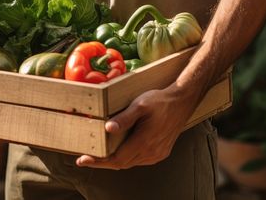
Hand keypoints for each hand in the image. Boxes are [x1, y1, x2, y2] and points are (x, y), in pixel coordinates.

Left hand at [76, 87, 199, 169]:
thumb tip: (108, 128)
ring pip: (130, 163)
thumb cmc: (160, 101)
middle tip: (86, 158)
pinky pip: (139, 160)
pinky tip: (119, 150)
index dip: (98, 162)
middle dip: (102, 162)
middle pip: (121, 164)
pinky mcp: (161, 152)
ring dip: (114, 160)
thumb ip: (124, 118)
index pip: (116, 159)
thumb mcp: (139, 105)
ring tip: (99, 155)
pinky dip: (127, 158)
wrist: (182, 101)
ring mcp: (157, 154)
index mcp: (144, 142)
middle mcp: (151, 152)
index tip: (83, 160)